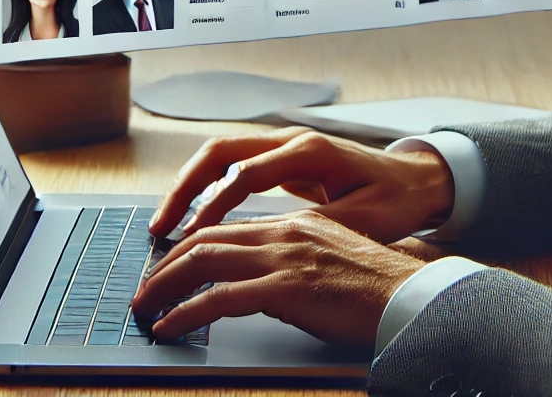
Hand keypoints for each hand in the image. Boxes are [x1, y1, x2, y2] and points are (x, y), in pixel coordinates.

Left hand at [131, 209, 424, 345]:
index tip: (166, 267)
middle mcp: (283, 232)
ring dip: (164, 285)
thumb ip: (295, 256)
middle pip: (206, 239)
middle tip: (142, 290)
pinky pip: (219, 298)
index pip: (225, 228)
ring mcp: (283, 258)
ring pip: (204, 261)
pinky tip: (170, 327)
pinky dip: (186, 312)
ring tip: (144, 307)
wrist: (409, 293)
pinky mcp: (286, 288)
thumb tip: (264, 278)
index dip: (188, 246)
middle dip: (165, 264)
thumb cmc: (375, 286)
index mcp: (293, 224)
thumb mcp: (330, 257)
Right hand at [147, 126, 454, 243]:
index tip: (191, 236)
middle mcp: (293, 139)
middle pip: (222, 149)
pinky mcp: (284, 156)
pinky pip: (234, 162)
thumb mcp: (361, 220)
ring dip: (190, 183)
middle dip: (185, 185)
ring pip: (223, 151)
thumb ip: (316, 225)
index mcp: (311, 151)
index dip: (214, 204)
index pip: (246, 171)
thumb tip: (270, 241)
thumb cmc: (393, 199)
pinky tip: (194, 214)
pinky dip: (208, 184)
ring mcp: (286, 143)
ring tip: (166, 222)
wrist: (416, 179)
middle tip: (160, 225)